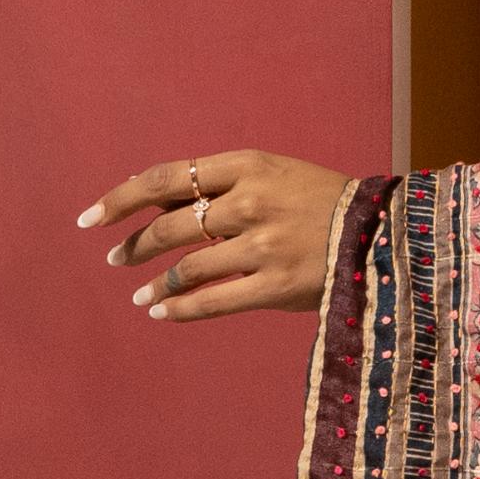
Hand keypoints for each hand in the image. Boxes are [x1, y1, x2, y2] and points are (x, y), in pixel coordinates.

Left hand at [78, 147, 349, 321]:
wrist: (387, 234)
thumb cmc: (323, 203)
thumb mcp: (274, 175)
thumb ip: (219, 186)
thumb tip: (154, 198)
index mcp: (248, 165)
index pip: (165, 178)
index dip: (121, 198)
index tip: (91, 217)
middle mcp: (250, 202)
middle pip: (171, 226)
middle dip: (136, 245)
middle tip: (118, 258)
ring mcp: (263, 246)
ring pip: (188, 267)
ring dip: (156, 282)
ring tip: (140, 294)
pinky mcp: (276, 286)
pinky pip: (214, 300)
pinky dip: (181, 308)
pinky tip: (161, 313)